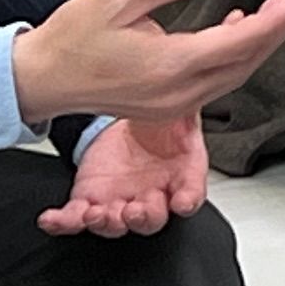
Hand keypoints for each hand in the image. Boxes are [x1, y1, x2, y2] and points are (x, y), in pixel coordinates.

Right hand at [12, 0, 284, 128]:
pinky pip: (213, 85)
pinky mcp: (164, 108)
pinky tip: (236, 33)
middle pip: (244, 64)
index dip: (273, 22)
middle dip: (275, 33)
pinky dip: (233, 60)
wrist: (41, 79)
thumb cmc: (72, 38)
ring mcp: (171, 106)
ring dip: (257, 47)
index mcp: (168, 66)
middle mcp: (175, 93)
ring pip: (232, 77)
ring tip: (275, 15)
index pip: (238, 43)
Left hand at [39, 111, 209, 238]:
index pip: (191, 194)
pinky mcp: (90, 200)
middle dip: (143, 217)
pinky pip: (75, 217)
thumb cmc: (163, 120)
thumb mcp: (183, 103)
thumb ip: (196, 96)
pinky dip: (63, 222)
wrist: (133, 120)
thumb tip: (231, 62)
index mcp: (180, 175)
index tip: (182, 201)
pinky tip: (53, 219)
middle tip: (135, 209)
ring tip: (96, 213)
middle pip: (151, 218)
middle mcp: (152, 195)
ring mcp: (120, 201)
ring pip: (114, 223)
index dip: (187, 200)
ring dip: (106, 223)